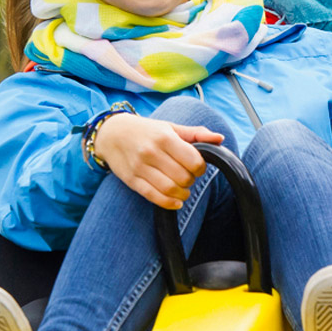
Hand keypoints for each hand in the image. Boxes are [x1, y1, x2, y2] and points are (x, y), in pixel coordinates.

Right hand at [93, 114, 223, 208]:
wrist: (112, 134)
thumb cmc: (146, 131)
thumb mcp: (170, 127)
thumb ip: (196, 134)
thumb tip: (220, 138)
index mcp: (164, 138)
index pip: (193, 160)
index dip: (200, 168)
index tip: (197, 167)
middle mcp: (151, 152)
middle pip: (183, 177)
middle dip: (191, 180)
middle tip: (189, 177)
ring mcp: (140, 168)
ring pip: (169, 189)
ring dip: (182, 194)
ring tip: (184, 190)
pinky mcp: (131, 180)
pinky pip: (153, 197)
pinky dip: (169, 203)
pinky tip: (176, 201)